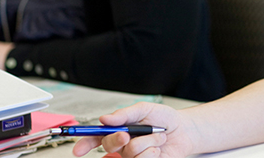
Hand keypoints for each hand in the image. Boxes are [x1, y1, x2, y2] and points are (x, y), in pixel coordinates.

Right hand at [73, 102, 195, 157]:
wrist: (185, 130)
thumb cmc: (165, 119)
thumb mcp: (145, 109)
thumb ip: (124, 114)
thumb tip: (104, 118)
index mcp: (119, 130)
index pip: (96, 137)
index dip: (84, 143)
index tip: (78, 149)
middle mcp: (124, 145)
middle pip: (108, 146)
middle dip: (116, 140)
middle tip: (127, 135)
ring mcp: (133, 156)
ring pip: (129, 153)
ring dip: (147, 141)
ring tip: (157, 137)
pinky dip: (152, 151)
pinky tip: (158, 148)